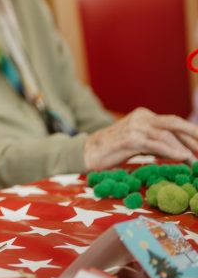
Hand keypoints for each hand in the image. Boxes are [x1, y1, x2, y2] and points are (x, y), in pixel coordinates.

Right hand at [83, 108, 197, 169]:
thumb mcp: (141, 143)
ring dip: (184, 149)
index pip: (173, 123)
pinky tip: (183, 157)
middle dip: (193, 134)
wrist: (89, 153)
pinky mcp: (130, 139)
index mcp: (144, 115)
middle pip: (174, 123)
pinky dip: (172, 151)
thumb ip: (159, 143)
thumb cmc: (115, 150)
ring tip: (195, 161)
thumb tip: (184, 151)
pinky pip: (156, 144)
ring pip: (166, 135)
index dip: (190, 133)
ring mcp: (135, 126)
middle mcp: (141, 117)